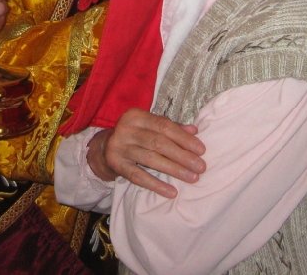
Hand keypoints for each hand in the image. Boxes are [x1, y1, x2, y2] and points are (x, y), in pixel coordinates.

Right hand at [88, 108, 205, 198]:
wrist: (104, 148)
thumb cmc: (135, 135)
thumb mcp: (149, 126)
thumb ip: (171, 127)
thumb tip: (194, 131)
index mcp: (136, 115)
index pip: (164, 126)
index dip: (184, 138)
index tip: (201, 150)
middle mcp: (126, 128)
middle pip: (159, 142)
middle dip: (182, 155)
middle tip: (201, 167)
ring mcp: (119, 146)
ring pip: (150, 159)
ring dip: (174, 169)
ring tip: (192, 178)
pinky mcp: (115, 164)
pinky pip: (138, 176)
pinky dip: (156, 184)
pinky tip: (171, 191)